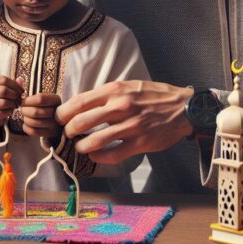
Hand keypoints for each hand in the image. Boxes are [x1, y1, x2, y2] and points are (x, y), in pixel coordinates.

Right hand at [0, 76, 23, 127]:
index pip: (4, 80)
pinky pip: (3, 112)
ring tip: (16, 104)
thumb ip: (13, 84)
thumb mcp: (6, 88)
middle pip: (3, 90)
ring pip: (3, 102)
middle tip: (19, 98)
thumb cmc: (1, 97)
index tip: (21, 91)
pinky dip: (10, 111)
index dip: (15, 85)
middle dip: (15, 94)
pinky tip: (11, 110)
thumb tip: (20, 80)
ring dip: (13, 103)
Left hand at [19, 92, 61, 137]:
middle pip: (35, 112)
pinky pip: (33, 132)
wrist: (55, 119)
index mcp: (56, 100)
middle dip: (24, 110)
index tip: (23, 101)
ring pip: (33, 122)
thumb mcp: (44, 98)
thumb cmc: (45, 105)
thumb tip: (22, 102)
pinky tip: (26, 124)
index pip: (40, 99)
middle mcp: (57, 113)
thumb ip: (34, 98)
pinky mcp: (49, 134)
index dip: (28, 101)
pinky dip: (26, 128)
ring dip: (25, 119)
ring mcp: (54, 125)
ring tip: (25, 116)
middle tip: (22, 109)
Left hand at [55, 81, 194, 163]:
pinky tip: (95, 155)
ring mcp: (131, 126)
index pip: (78, 102)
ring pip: (94, 141)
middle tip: (67, 135)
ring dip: (81, 146)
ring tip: (80, 147)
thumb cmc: (153, 95)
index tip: (58, 119)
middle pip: (80, 122)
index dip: (62, 113)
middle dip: (68, 131)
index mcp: (115, 90)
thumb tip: (81, 105)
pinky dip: (99, 157)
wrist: (184, 107)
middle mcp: (120, 107)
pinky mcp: (140, 143)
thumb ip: (107, 95)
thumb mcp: (128, 86)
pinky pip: (112, 154)